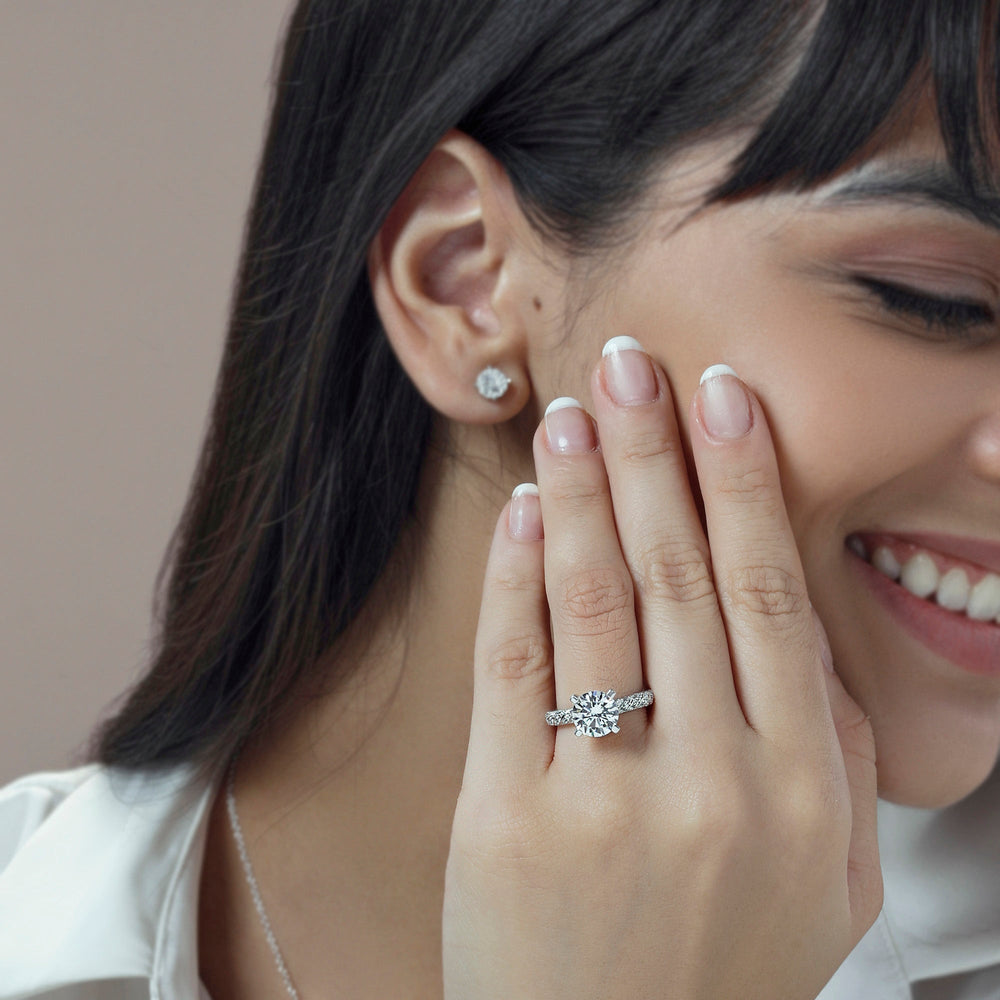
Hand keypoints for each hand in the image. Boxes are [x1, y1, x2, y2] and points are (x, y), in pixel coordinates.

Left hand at [442, 341, 881, 999]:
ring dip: (581, 493)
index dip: (744, 482)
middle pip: (680, 576)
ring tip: (570, 415)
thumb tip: (809, 648)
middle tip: (630, 368)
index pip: (771, 596)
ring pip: (594, 604)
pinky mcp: (505, 819)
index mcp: (797, 793)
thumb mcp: (827, 893)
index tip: (723, 397)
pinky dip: (514, 577)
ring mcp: (602, 802)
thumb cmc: (719, 978)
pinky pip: (512, 669)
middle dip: (653, 455)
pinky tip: (521, 513)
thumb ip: (834, 765)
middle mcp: (710, 785)